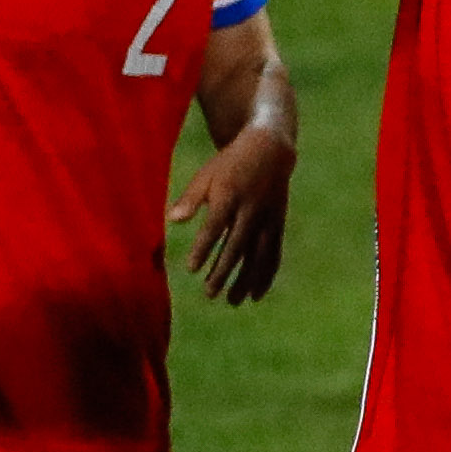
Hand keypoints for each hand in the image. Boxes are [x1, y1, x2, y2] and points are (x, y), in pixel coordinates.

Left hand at [173, 124, 291, 303]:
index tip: (191, 269)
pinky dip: (266, 275)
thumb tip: (172, 220)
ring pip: (258, 255)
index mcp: (230, 195)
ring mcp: (268, 219)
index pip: (215, 226)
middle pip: (237, 247)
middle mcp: (251, 210)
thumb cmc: (230, 164)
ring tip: (232, 301)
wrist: (270, 150)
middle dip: (223, 271)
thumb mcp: (206, 175)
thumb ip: (190, 199)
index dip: (204, 248)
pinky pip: (273, 254)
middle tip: (209, 294)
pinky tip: (255, 295)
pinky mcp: (278, 225)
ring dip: (246, 280)